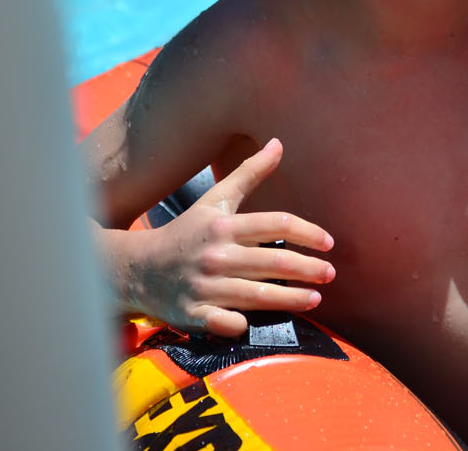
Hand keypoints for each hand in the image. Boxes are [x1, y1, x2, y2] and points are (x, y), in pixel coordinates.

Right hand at [123, 138, 334, 336]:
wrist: (137, 268)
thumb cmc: (186, 232)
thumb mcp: (215, 200)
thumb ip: (248, 173)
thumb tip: (279, 143)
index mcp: (224, 226)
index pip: (275, 224)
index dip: (307, 232)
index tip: (329, 243)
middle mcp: (216, 255)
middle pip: (272, 261)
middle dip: (307, 268)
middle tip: (330, 273)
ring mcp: (205, 287)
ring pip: (256, 295)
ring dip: (290, 298)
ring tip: (316, 298)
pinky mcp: (193, 315)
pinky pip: (224, 323)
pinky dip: (241, 324)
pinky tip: (260, 324)